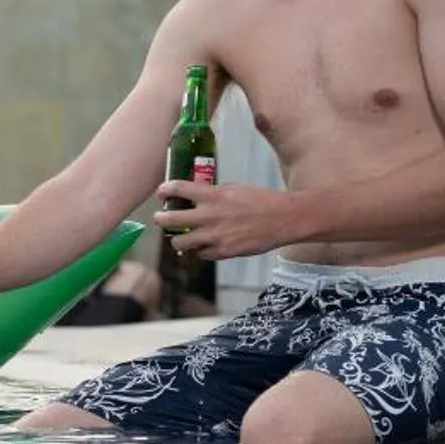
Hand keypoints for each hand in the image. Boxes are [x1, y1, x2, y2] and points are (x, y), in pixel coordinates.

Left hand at [152, 180, 303, 261]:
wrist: (284, 219)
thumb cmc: (261, 200)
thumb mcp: (234, 189)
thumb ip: (212, 193)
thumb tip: (195, 196)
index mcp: (212, 196)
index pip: (177, 189)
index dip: (164, 190)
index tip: (162, 193)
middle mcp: (209, 217)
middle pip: (168, 220)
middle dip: (160, 218)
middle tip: (161, 218)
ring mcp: (214, 237)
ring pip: (179, 243)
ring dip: (176, 239)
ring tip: (179, 236)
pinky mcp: (223, 252)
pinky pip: (200, 254)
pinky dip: (199, 250)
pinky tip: (203, 245)